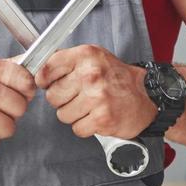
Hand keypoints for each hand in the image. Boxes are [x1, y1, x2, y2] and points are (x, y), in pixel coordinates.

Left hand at [35, 45, 156, 139]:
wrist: (148, 95)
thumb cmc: (118, 78)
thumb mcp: (94, 57)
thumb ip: (67, 61)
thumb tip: (37, 68)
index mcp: (86, 56)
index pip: (47, 68)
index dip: (44, 80)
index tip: (48, 84)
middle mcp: (91, 75)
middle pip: (52, 96)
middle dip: (62, 99)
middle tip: (78, 96)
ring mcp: (97, 97)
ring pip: (62, 115)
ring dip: (74, 114)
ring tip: (89, 106)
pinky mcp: (102, 118)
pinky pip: (77, 128)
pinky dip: (85, 127)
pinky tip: (96, 117)